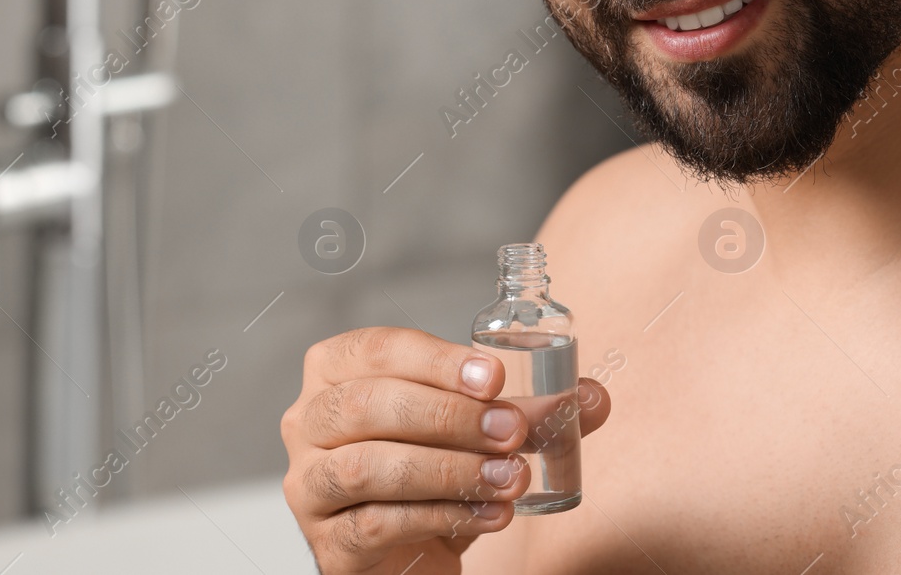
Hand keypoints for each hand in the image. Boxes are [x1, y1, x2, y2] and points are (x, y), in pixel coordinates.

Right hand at [281, 326, 611, 573]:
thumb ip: (533, 410)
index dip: (436, 360)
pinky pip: (377, 525)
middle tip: (512, 431)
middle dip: (448, 415)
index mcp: (336, 371)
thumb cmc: (433, 471)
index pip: (376, 349)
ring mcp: (309, 485)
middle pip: (365, 404)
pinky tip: (489, 514)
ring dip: (449, 470)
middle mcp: (308, 421)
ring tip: (511, 478)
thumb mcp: (479, 431)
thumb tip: (592, 398)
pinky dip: (442, 516)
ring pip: (367, 467)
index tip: (494, 376)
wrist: (406, 552)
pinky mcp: (328, 543)